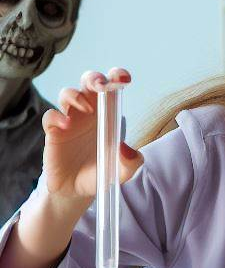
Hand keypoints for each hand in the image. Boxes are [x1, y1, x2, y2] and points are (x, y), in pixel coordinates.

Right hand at [40, 68, 143, 203]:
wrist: (78, 190)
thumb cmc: (101, 173)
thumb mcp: (122, 172)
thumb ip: (130, 162)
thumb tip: (125, 149)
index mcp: (109, 114)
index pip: (112, 88)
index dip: (116, 77)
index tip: (124, 78)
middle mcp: (89, 112)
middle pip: (88, 82)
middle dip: (95, 78)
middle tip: (102, 87)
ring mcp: (70, 119)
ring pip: (68, 93)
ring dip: (76, 95)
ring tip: (87, 110)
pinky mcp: (54, 132)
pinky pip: (50, 116)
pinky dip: (57, 117)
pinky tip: (66, 126)